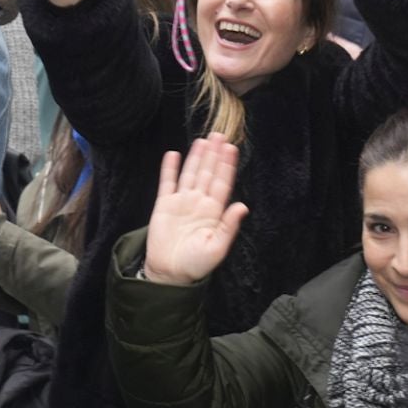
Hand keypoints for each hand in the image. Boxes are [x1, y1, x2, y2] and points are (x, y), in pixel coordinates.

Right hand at [142, 136, 248, 285]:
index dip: (227, 166)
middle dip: (214, 155)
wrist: (170, 273)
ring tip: (202, 140)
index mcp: (214, 212)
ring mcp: (181, 202)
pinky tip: (173, 155)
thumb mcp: (218, 247)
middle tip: (219, 135)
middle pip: (208, 173)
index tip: (231, 148)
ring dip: (196, 157)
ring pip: (190, 174)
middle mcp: (199, 203)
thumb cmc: (196, 264)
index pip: (222, 183)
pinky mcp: (164, 205)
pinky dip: (169, 169)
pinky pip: (167, 183)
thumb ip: (229, 225)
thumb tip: (243, 206)